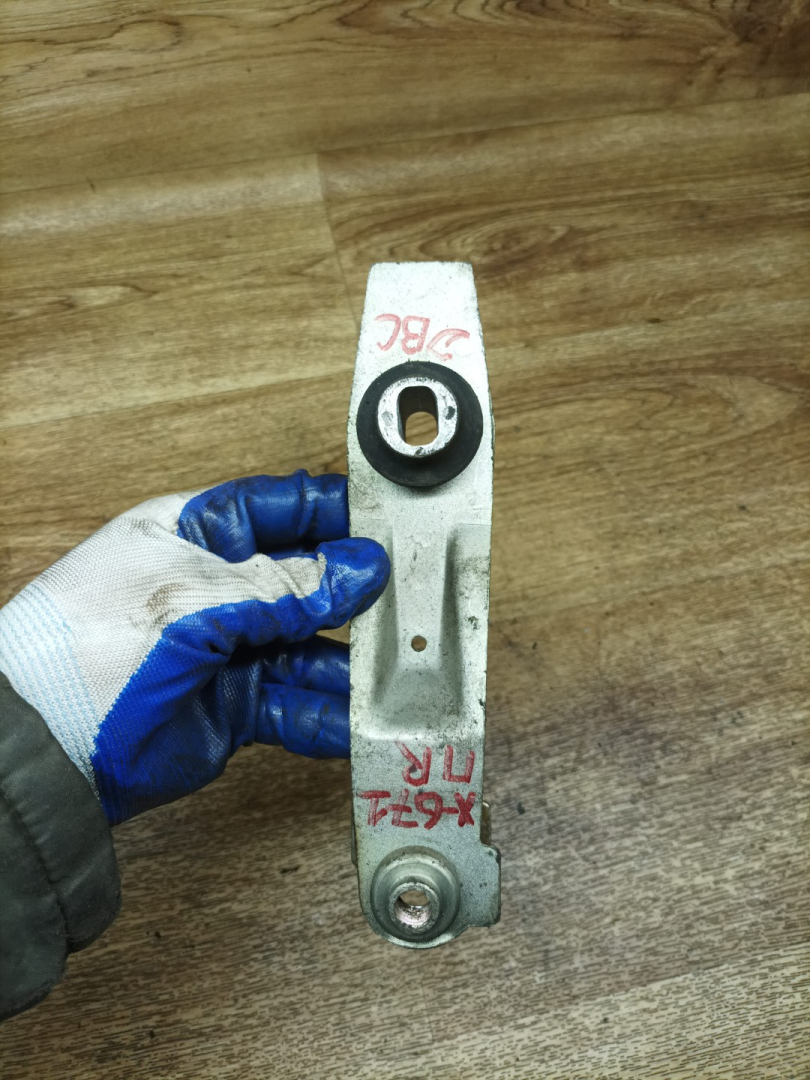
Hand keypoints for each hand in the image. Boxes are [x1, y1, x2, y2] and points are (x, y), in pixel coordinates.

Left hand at [0, 472, 388, 824]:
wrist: (45, 745)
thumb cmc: (90, 643)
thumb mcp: (197, 597)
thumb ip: (286, 585)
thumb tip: (359, 568)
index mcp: (196, 533)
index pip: (283, 508)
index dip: (336, 513)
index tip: (390, 523)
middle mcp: (218, 587)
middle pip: (308, 580)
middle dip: (359, 593)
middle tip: (410, 601)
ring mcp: (227, 649)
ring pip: (311, 648)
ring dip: (353, 662)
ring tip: (396, 670)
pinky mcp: (235, 707)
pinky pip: (298, 706)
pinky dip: (331, 716)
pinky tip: (363, 719)